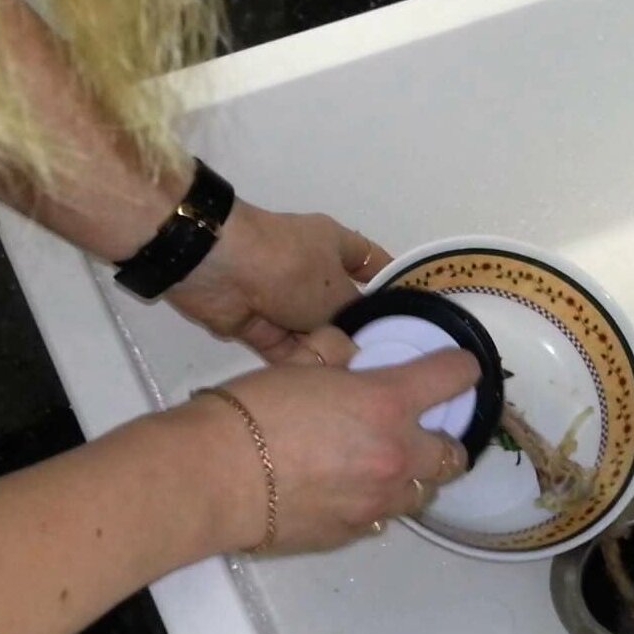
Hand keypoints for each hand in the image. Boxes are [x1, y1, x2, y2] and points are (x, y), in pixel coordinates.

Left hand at [163, 201, 393, 362]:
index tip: (414, 316)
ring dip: (329, 354)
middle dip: (360, 333)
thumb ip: (356, 318)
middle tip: (388, 366)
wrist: (219, 268)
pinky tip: (325, 388)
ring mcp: (282, 298)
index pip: (372, 263)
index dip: (392, 285)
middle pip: (343, 307)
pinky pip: (287, 349)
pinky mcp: (258, 324)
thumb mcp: (338, 291)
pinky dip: (300, 365)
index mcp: (335, 245)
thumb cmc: (291, 267)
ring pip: (315, 333)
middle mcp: (311, 271)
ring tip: (359, 383)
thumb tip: (363, 340)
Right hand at [182, 347, 479, 554]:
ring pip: (422, 493)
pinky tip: (347, 492)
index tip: (462, 370)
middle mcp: (396, 454)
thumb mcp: (297, 364)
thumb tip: (350, 356)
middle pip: (454, 455)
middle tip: (422, 433)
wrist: (214, 477)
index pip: (452, 379)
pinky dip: (376, 503)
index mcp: (387, 403)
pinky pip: (383, 517)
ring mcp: (378, 500)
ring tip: (384, 468)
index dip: (462, 370)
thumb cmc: (249, 413)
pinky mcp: (353, 531)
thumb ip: (335, 357)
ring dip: (413, 478)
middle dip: (443, 442)